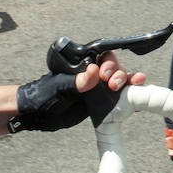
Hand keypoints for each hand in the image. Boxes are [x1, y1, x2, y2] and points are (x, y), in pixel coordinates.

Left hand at [11, 53, 145, 131]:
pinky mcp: (99, 102)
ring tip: (136, 84)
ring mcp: (96, 88)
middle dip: (119, 74)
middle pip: (114, 68)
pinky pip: (117, 98)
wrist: (36, 116)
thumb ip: (77, 81)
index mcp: (81, 63)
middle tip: (114, 85)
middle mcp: (91, 73)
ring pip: (119, 82)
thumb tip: (93, 71)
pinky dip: (128, 99)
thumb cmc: (41, 95)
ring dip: (129, 83)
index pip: (102, 56)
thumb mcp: (59, 87)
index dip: (109, 63)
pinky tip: (136, 104)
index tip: (106, 74)